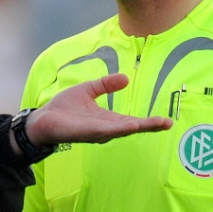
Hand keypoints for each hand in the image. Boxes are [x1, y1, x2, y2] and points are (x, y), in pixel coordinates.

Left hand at [26, 73, 171, 145]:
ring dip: (135, 127)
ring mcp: (96, 132)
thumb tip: (126, 79)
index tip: (166, 121)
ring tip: (152, 124)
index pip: (132, 120)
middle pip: (131, 128)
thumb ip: (105, 84)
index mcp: (107, 119)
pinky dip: (116, 129)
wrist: (43, 118)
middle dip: (149, 126)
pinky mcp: (85, 132)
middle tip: (168, 124)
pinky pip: (103, 131)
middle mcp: (105, 129)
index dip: (149, 122)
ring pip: (120, 130)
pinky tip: (128, 126)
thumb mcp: (88, 90)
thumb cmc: (64, 108)